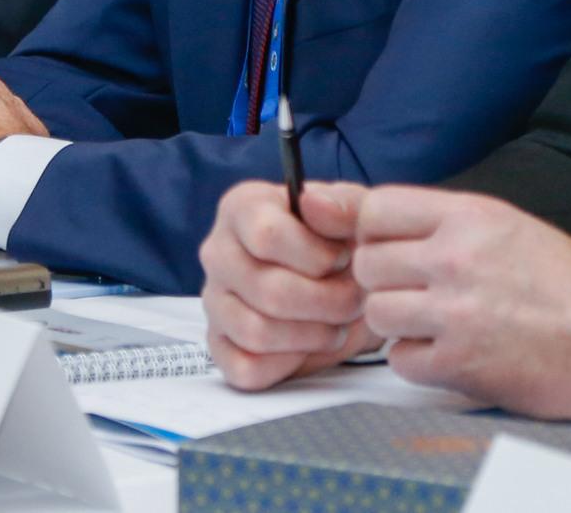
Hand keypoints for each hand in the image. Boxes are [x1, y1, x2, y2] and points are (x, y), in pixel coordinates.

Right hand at [200, 180, 373, 388]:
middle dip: (328, 303)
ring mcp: (214, 301)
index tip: (343, 258)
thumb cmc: (341, 243)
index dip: (318, 257)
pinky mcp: (219, 345)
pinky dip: (287, 364)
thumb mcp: (356, 214)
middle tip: (353, 300)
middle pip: (268, 291)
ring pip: (256, 332)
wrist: (344, 284)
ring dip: (312, 335)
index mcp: (242, 208)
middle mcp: (218, 252)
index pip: (268, 236)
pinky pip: (244, 367)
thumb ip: (343, 206)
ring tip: (336, 323)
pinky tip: (308, 345)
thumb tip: (313, 204)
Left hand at [353, 187, 570, 429]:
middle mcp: (456, 258)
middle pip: (366, 263)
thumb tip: (385, 225)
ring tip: (430, 324)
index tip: (388, 247)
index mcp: (469, 216)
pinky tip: (446, 354)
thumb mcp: (510, 225)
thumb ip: (447, 223)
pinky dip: (416, 361)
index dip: (372, 231)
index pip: (376, 208)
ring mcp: (456, 313)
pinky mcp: (462, 365)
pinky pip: (400, 361)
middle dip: (382, 280)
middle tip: (412, 292)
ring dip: (396, 322)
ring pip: (376, 313)